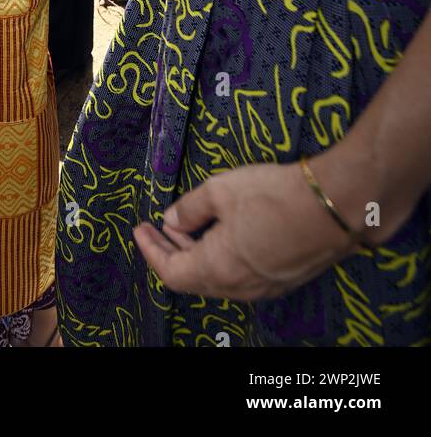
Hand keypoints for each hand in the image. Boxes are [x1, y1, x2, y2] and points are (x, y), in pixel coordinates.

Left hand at [133, 158, 360, 301]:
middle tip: (161, 224)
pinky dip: (223, 256)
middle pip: (193, 278)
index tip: (139, 228)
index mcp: (217, 269)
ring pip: (219, 277)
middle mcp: (239, 287)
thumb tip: (172, 220)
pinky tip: (225, 230)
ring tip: (190, 223)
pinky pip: (242, 274)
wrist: (337, 205)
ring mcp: (264, 286)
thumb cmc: (276, 195)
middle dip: (172, 250)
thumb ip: (190, 208)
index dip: (150, 250)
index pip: (170, 272)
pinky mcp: (284, 277)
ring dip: (199, 252)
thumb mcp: (221, 190)